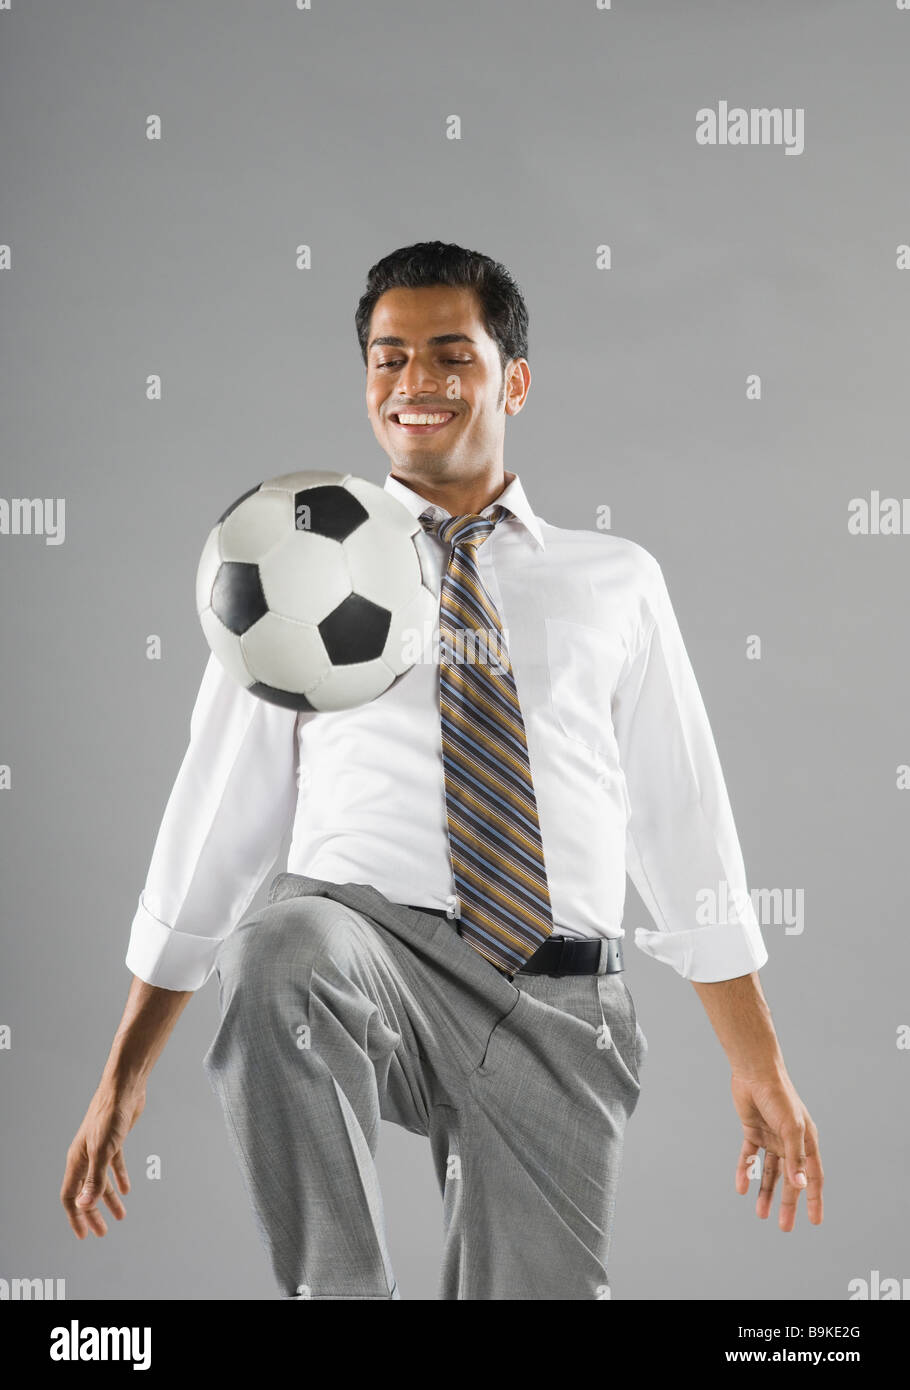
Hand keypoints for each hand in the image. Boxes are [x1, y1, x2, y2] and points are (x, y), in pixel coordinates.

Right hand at [60, 1080, 145, 1237]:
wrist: (124, 1089)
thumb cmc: (110, 1115)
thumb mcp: (103, 1151)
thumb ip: (95, 1179)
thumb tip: (84, 1205)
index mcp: (77, 1160)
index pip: (71, 1196)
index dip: (76, 1216)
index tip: (84, 1235)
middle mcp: (85, 1156)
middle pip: (85, 1192)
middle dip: (93, 1213)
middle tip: (102, 1232)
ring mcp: (99, 1148)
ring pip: (101, 1181)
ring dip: (109, 1199)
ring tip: (120, 1216)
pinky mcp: (114, 1141)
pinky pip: (114, 1165)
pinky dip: (119, 1178)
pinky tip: (127, 1189)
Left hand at [731, 1073, 823, 1230]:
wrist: (755, 1072)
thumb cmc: (779, 1096)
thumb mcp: (791, 1128)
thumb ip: (795, 1157)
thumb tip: (800, 1185)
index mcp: (806, 1141)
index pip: (813, 1176)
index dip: (814, 1199)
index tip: (815, 1222)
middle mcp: (790, 1141)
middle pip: (790, 1179)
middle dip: (788, 1203)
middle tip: (784, 1227)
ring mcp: (771, 1137)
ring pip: (769, 1171)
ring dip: (765, 1192)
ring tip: (761, 1214)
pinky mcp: (752, 1131)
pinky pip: (749, 1156)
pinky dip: (745, 1171)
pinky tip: (740, 1187)